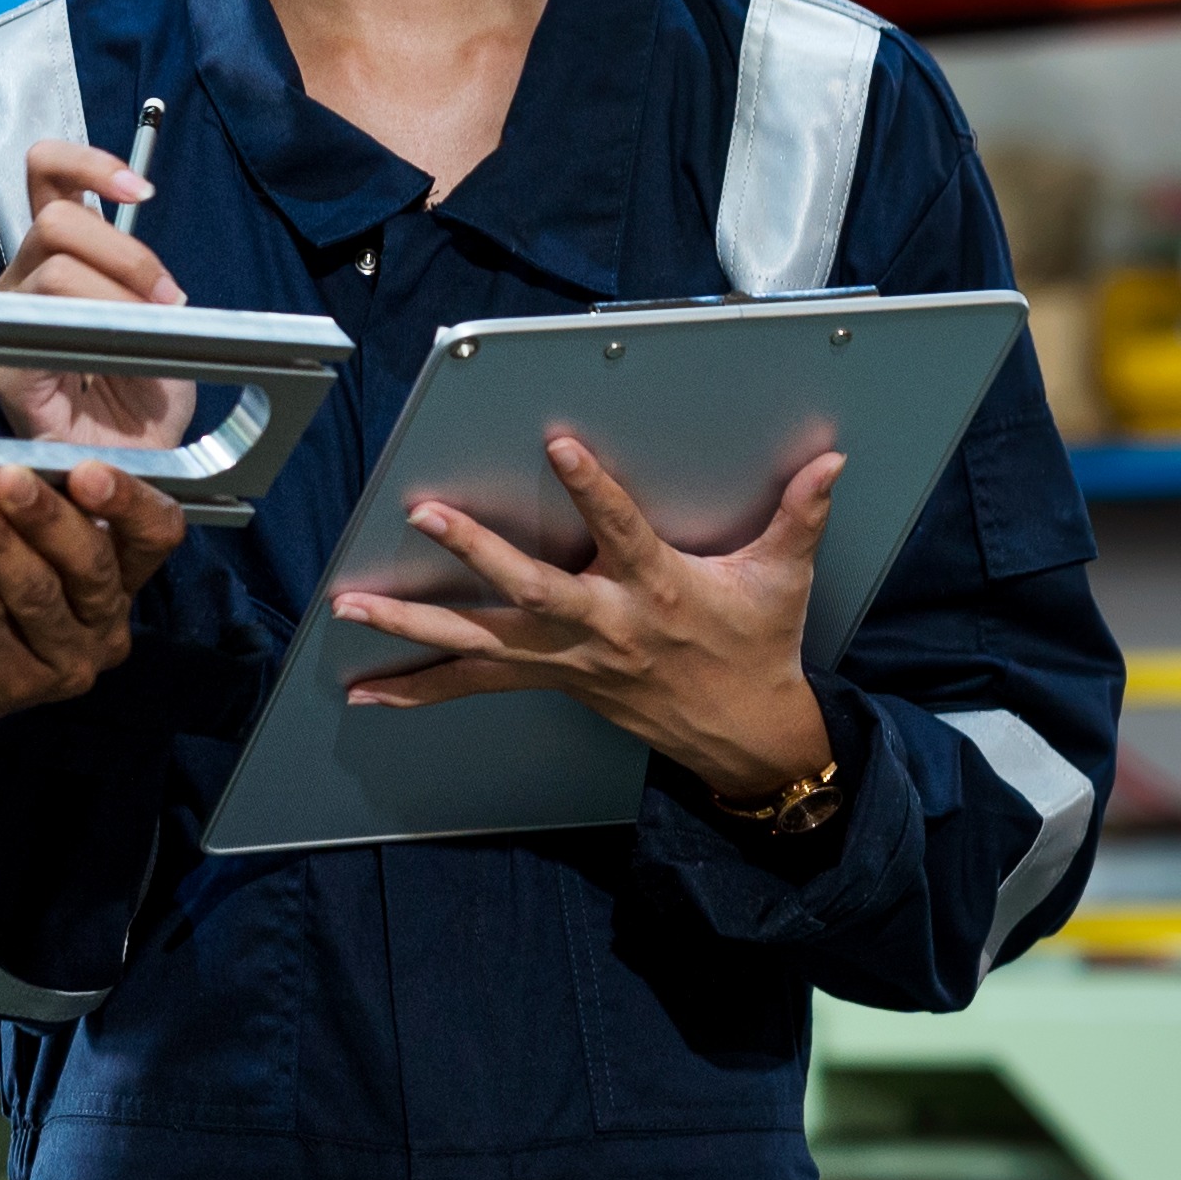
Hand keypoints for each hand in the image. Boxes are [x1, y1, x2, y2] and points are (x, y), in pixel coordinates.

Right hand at [0, 139, 198, 449]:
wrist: (138, 462)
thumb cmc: (145, 392)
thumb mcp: (161, 319)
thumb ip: (145, 277)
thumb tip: (146, 251)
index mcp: (58, 253)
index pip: (46, 174)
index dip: (88, 163)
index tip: (141, 190)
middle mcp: (25, 277)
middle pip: (54, 214)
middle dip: (125, 249)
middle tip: (167, 296)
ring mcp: (10, 318)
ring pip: (55, 262)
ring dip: (121, 288)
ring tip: (157, 327)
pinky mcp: (7, 365)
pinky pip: (42, 319)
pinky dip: (98, 320)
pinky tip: (125, 345)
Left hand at [0, 463, 183, 789]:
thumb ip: (20, 491)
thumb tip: (19, 459)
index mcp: (113, 577)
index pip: (155, 534)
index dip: (129, 500)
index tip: (84, 471)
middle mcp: (101, 628)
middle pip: (94, 564)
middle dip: (47, 515)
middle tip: (5, 478)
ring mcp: (59, 667)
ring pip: (38, 592)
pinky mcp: (6, 688)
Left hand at [330, 434, 840, 799]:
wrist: (741, 734)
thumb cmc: (754, 647)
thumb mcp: (781, 580)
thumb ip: (799, 516)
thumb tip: (831, 462)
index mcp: (658, 589)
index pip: (622, 528)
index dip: (592, 488)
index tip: (560, 445)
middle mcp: (603, 624)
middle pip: (530, 588)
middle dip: (476, 551)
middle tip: (424, 514)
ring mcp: (568, 658)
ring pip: (480, 640)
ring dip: (412, 622)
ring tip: (350, 604)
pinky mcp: (549, 679)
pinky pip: (473, 684)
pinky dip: (417, 687)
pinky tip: (365, 689)